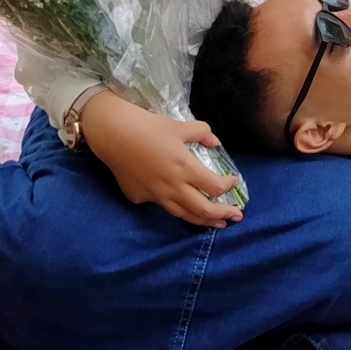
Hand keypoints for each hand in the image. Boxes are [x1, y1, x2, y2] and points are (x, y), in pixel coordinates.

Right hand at [80, 91, 243, 226]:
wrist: (114, 134)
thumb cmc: (148, 126)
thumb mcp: (179, 125)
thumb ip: (201, 133)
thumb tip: (215, 142)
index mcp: (185, 168)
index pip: (215, 187)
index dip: (228, 186)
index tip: (234, 182)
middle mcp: (173, 187)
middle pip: (203, 210)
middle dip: (223, 215)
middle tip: (236, 216)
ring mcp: (156, 196)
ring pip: (184, 215)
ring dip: (202, 220)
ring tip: (215, 223)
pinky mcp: (140, 198)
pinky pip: (161, 205)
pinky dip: (174, 206)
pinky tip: (178, 203)